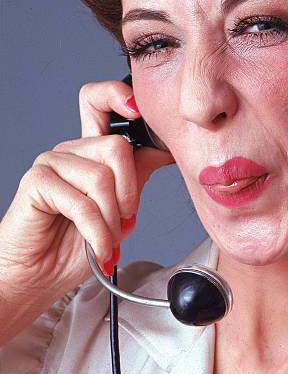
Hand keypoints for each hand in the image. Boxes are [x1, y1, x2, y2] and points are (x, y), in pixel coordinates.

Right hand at [0, 78, 174, 300]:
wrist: (40, 278)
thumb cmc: (77, 244)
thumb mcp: (120, 208)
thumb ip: (136, 175)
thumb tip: (164, 150)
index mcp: (92, 150)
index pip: (99, 101)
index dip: (118, 94)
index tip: (139, 108)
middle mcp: (72, 150)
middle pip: (116, 145)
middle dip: (129, 191)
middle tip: (125, 218)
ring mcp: (52, 162)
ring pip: (102, 176)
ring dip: (112, 219)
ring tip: (108, 239)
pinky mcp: (37, 181)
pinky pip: (81, 201)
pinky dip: (96, 231)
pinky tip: (97, 247)